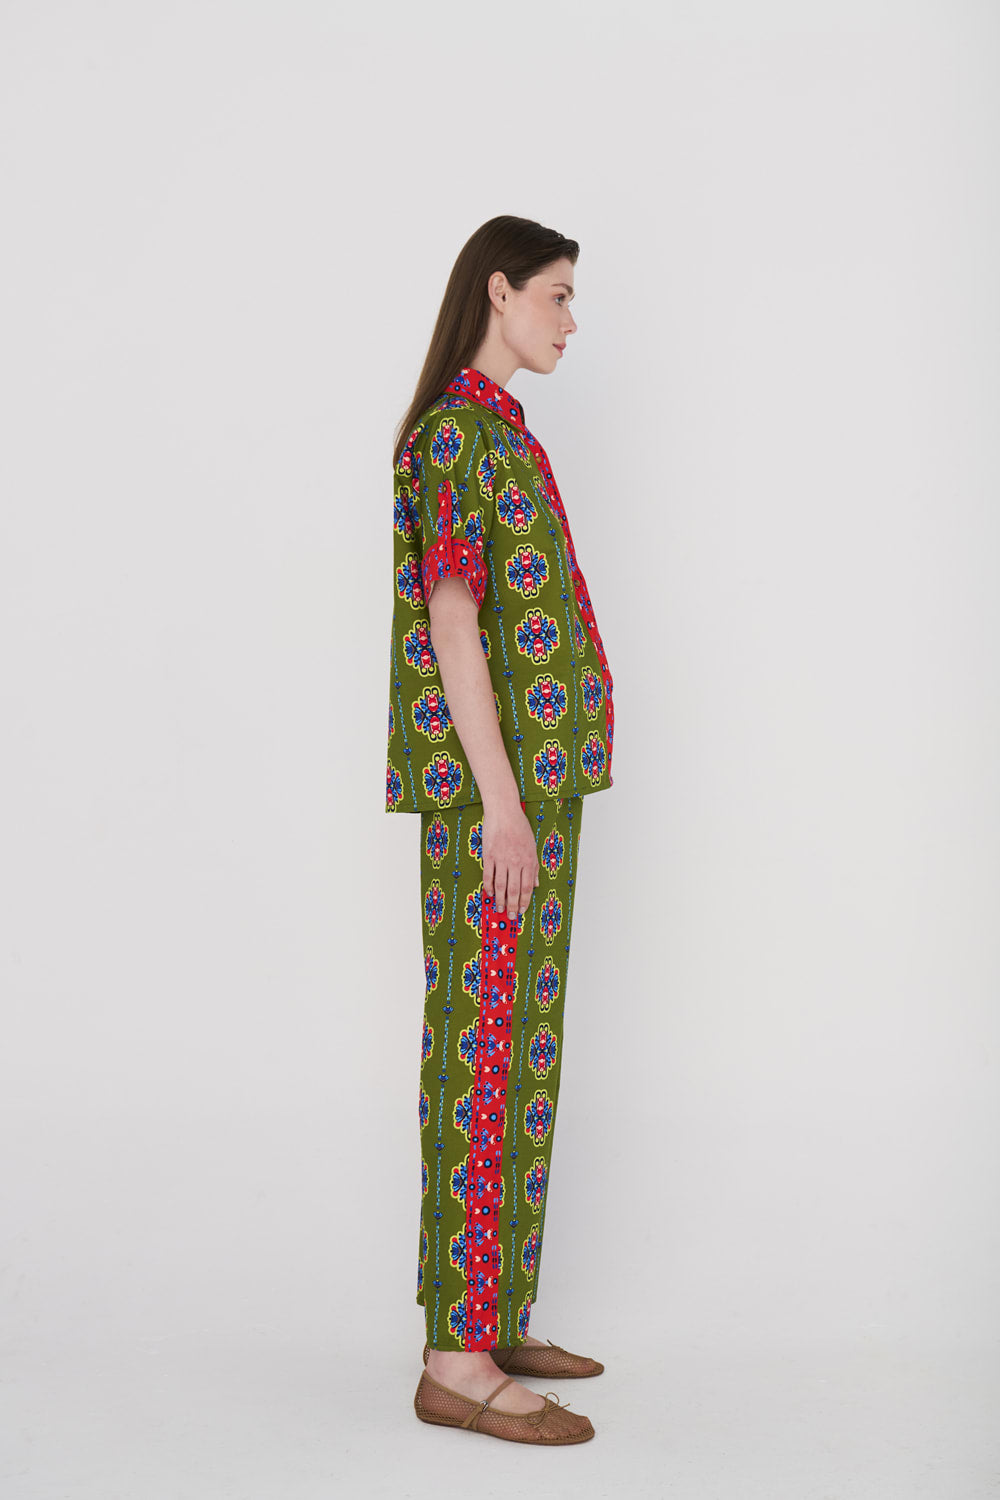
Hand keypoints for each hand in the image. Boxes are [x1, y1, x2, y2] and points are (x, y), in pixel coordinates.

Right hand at [482, 802, 539, 918]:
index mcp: (528, 860)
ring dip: (500, 900)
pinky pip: (488, 875)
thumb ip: (534, 866)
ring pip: (500, 886)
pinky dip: (488, 887)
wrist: (504, 811)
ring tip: (500, 909)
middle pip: (514, 890)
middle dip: (514, 906)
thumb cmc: (519, 826)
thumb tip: (535, 884)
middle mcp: (516, 862)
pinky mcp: (488, 855)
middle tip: (512, 916)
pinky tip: (489, 894)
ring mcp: (501, 859)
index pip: (527, 887)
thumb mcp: (532, 846)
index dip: (525, 901)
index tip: (523, 910)